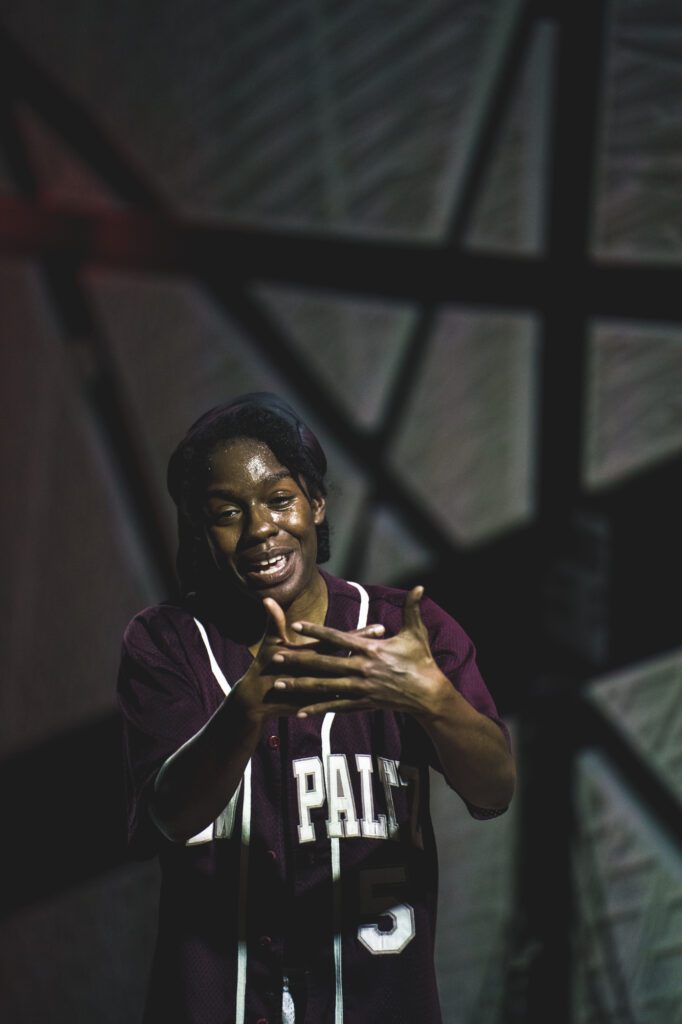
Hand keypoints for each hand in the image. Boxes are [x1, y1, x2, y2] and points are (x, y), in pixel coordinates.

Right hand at [231, 598, 386, 722]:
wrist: (259, 700)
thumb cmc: (265, 667)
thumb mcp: (269, 643)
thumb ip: (273, 621)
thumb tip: (267, 599)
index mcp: (312, 655)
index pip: (342, 642)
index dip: (361, 635)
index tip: (380, 628)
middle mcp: (322, 672)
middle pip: (353, 661)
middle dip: (373, 652)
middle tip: (395, 646)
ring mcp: (324, 689)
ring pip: (354, 680)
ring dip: (371, 675)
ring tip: (390, 668)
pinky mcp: (321, 702)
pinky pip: (345, 701)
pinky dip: (359, 698)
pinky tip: (376, 697)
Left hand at [269, 587, 450, 718]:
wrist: (429, 694)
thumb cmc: (422, 661)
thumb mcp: (417, 633)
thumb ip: (413, 609)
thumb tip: (419, 586)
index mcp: (371, 650)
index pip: (337, 638)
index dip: (316, 630)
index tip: (296, 624)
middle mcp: (361, 669)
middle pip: (323, 664)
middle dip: (297, 661)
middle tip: (274, 657)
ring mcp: (361, 688)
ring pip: (324, 687)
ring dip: (300, 686)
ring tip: (279, 684)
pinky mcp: (363, 703)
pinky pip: (336, 707)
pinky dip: (318, 709)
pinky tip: (300, 712)